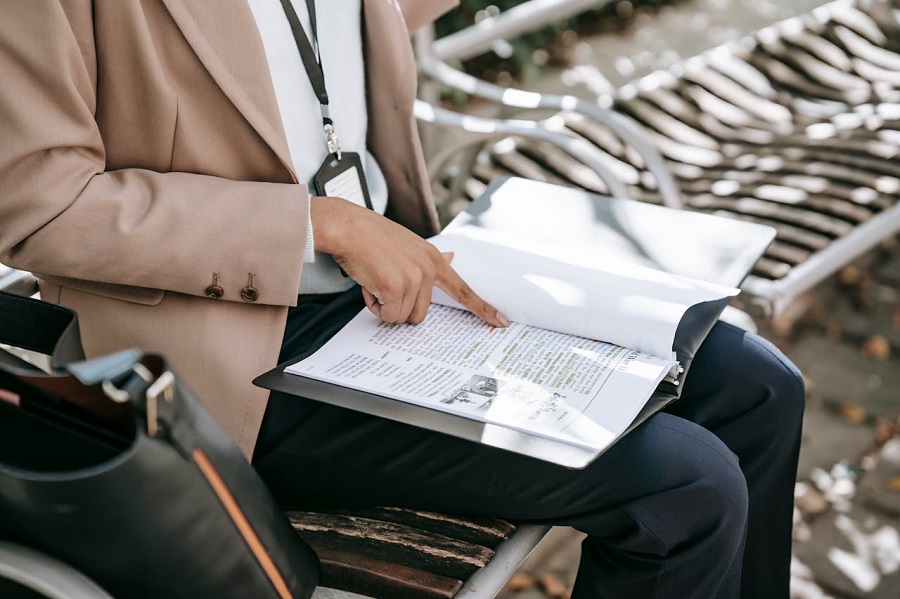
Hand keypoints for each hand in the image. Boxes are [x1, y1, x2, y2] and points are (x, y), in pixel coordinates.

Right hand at [310, 196, 508, 326]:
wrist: (348, 227)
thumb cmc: (371, 237)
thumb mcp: (410, 244)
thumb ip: (429, 259)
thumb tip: (452, 257)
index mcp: (434, 259)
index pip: (464, 290)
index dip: (483, 309)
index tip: (502, 322)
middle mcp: (429, 270)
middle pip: (419, 315)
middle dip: (397, 307)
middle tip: (384, 283)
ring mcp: (414, 279)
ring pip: (401, 318)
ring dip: (384, 306)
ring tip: (375, 279)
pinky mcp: (396, 287)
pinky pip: (386, 314)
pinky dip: (373, 304)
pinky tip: (368, 282)